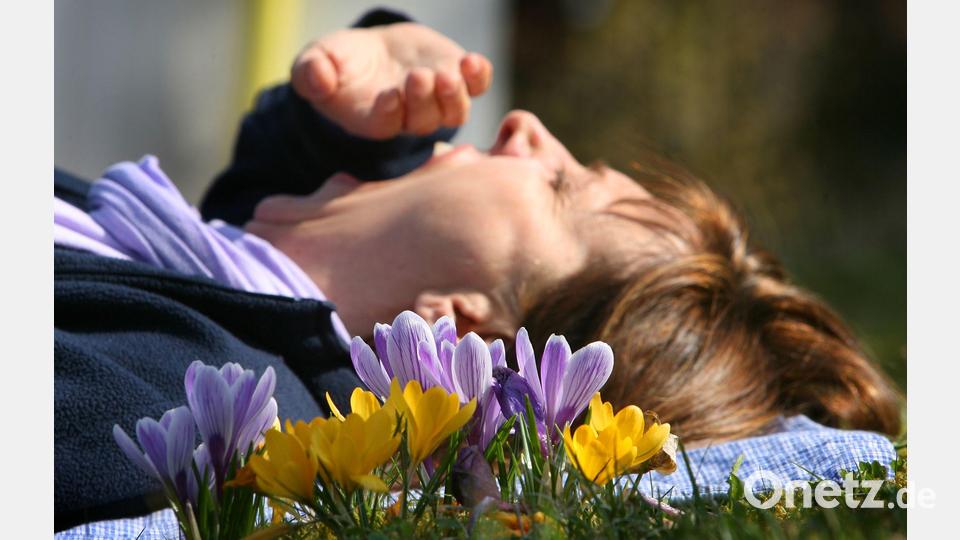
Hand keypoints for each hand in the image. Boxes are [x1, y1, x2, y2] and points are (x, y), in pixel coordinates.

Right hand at [291, 23, 492, 139]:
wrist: (373, 53)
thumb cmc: (339, 64)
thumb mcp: (315, 63)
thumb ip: (311, 73)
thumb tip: (316, 79)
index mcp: (374, 120)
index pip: (386, 125)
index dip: (390, 113)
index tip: (389, 95)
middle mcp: (410, 118)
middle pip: (423, 120)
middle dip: (422, 100)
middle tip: (417, 77)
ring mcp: (437, 101)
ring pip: (453, 110)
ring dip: (453, 94)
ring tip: (449, 74)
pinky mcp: (457, 79)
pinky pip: (476, 87)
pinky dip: (478, 77)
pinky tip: (472, 61)